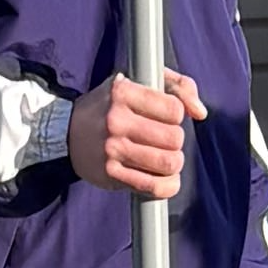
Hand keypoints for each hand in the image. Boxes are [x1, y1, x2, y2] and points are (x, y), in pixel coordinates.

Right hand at [69, 71, 195, 192]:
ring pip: (168, 162)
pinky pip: (155, 187)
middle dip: (175, 140)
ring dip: (173, 162)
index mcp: (123, 92)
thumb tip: (200, 113)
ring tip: (164, 157)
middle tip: (163, 139)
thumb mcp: (138, 81)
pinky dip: (168, 184)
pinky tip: (164, 177)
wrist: (66, 133)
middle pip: (174, 138)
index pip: (174, 109)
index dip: (176, 114)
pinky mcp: (111, 174)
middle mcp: (116, 121)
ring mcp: (113, 149)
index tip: (165, 116)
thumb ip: (177, 86)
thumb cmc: (111, 105)